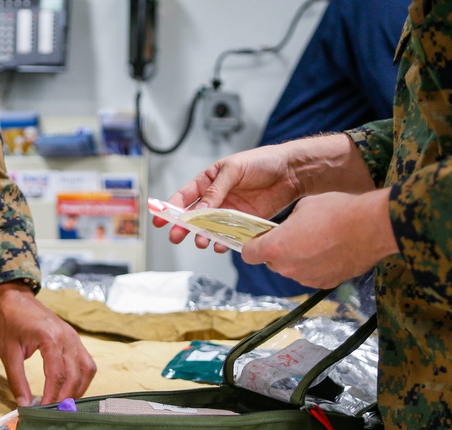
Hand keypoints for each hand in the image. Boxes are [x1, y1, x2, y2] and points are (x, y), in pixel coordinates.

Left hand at [0, 281, 96, 405]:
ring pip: (86, 370)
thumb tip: (24, 405)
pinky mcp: (75, 339)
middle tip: (54, 413)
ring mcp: (74, 337)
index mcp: (50, 338)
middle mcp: (68, 337)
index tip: (43, 412)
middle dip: (66, 397)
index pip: (57, 375)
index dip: (52, 397)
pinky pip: (86, 362)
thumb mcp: (8, 352)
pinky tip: (70, 389)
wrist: (13, 298)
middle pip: (75, 375)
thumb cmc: (8, 322)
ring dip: (78, 389)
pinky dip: (81, 378)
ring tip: (63, 404)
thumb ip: (17, 380)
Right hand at [154, 134, 375, 250]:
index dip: (171, 207)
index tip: (159, 218)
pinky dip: (224, 241)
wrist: (292, 172)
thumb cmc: (263, 162)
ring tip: (202, 242)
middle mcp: (218, 197)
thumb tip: (198, 210)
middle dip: (184, 227)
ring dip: (204, 236)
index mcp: (210, 179)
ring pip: (211, 228)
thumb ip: (216, 191)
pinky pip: (230, 234)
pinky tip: (222, 245)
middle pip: (194, 215)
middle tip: (176, 237)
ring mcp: (231, 211)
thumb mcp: (234, 170)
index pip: (185, 195)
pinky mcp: (245, 222)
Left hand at [241, 189, 398, 288]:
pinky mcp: (324, 283)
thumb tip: (287, 228)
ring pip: (292, 269)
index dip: (253, 245)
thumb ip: (287, 222)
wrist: (370, 227)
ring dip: (298, 259)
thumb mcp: (303, 206)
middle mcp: (286, 268)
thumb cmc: (336, 211)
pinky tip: (330, 251)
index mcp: (275, 247)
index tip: (261, 239)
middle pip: (271, 262)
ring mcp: (305, 278)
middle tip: (295, 235)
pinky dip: (315, 266)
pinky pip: (311, 275)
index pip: (248, 254)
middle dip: (278, 250)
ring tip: (318, 241)